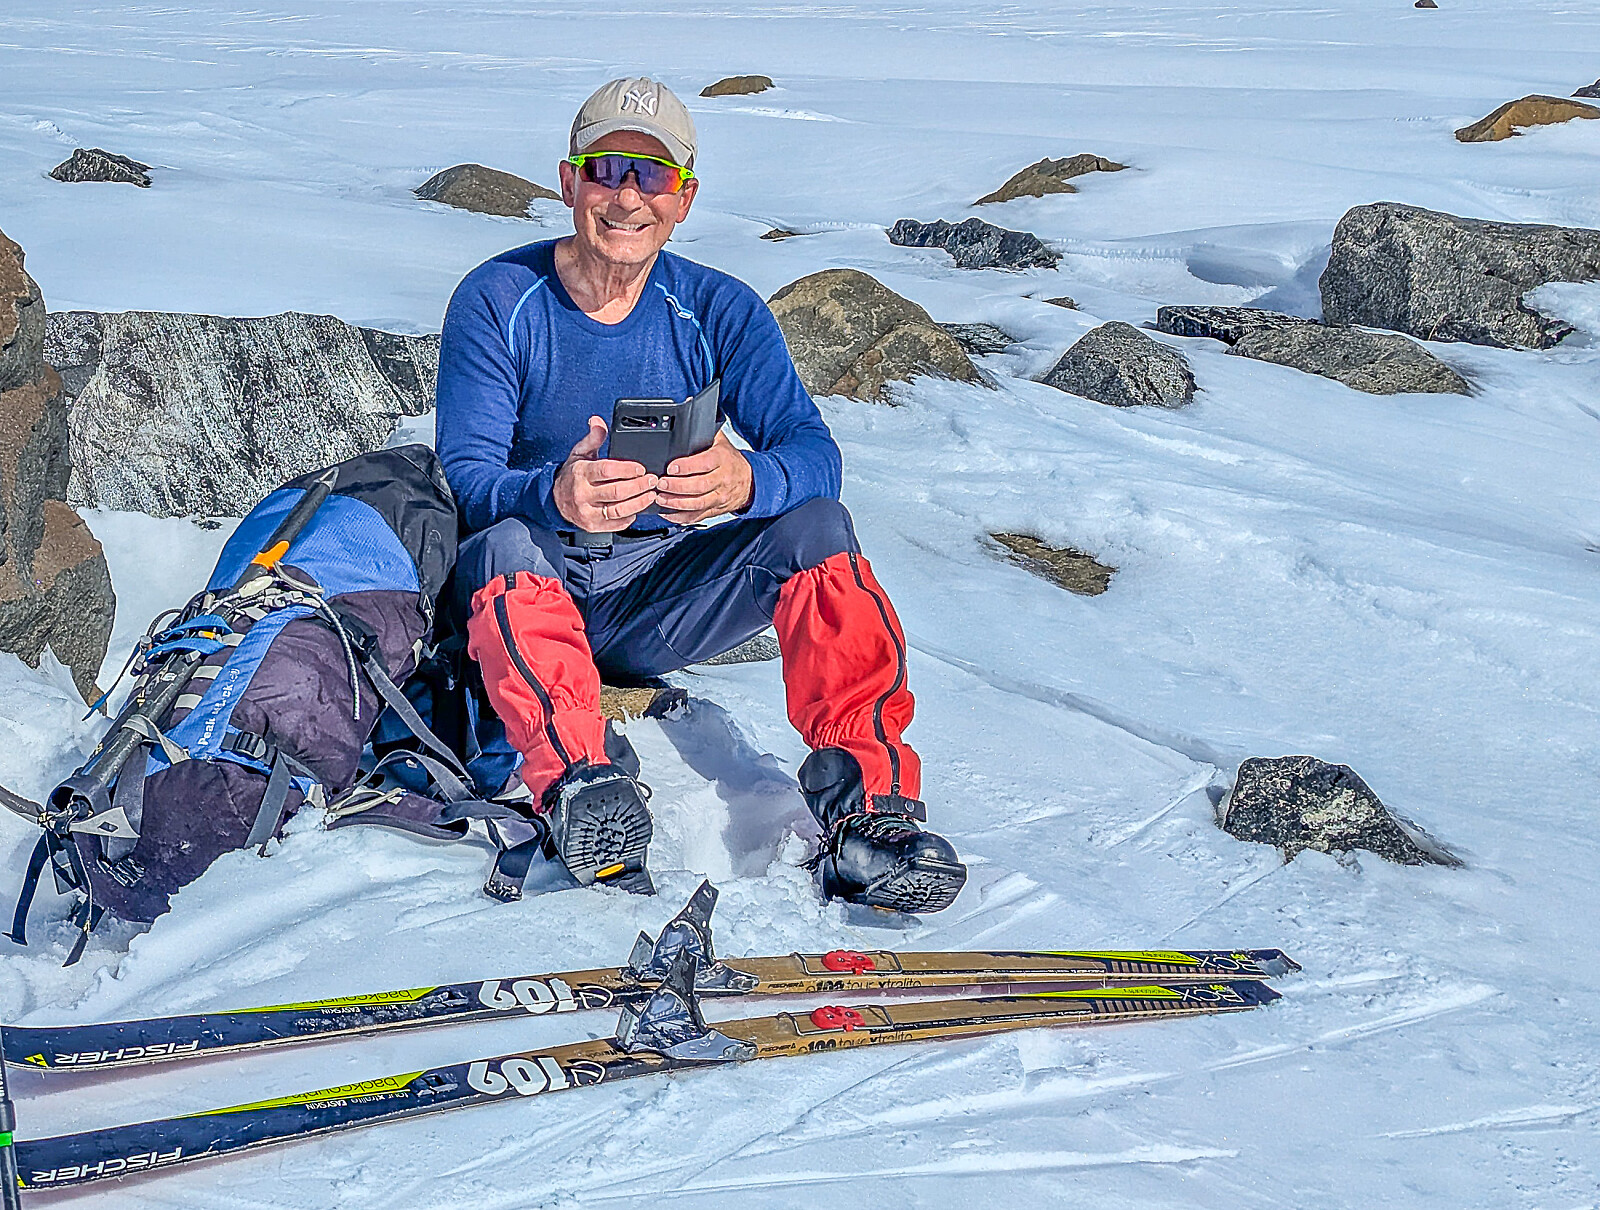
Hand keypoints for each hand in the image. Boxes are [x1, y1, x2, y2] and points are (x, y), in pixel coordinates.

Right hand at [552, 416, 657, 531]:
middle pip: (616, 491)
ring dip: (639, 503)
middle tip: (652, 480)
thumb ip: (593, 438)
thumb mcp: (579, 454)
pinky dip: (631, 516)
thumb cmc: (572, 476)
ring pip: (619, 510)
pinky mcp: (593, 526)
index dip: (627, 469)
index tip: (641, 468)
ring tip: (651, 495)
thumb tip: (598, 421)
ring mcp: (588, 512)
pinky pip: (617, 523)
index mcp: (581, 474)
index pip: (607, 470)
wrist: (555, 501)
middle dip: (639, 486)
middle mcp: (583, 494)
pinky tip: (639, 508)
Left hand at [655, 430, 753, 524]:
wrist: (750, 481)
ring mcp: (719, 497)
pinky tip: (668, 512)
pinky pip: (697, 516)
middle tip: (661, 483)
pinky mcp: (714, 509)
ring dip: (677, 503)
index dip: (686, 466)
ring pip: (697, 503)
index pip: (704, 464)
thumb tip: (688, 418)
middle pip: (699, 486)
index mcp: (721, 460)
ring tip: (661, 498)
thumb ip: (705, 433)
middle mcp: (722, 480)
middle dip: (677, 486)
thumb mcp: (721, 442)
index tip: (671, 467)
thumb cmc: (731, 461)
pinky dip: (681, 517)